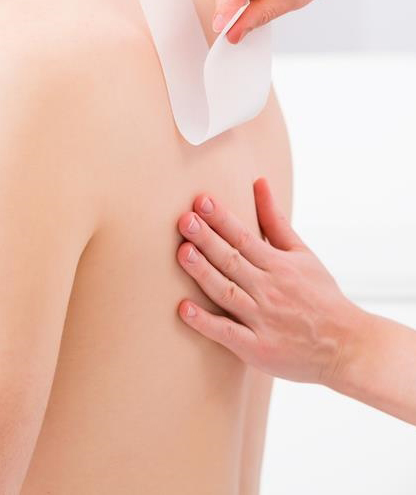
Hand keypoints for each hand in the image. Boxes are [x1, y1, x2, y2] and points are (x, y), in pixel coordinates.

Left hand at [176, 178, 368, 385]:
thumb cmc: (320, 295)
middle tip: (184, 220)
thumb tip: (259, 182)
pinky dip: (206, 323)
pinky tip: (184, 309)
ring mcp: (262, 319)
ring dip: (204, 273)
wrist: (347, 346)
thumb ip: (275, 220)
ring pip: (228, 292)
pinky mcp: (257, 348)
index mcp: (278, 265)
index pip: (244, 237)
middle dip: (207, 240)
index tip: (201, 201)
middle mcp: (269, 289)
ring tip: (183, 253)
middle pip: (233, 260)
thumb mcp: (302, 253)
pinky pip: (228, 334)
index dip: (221, 219)